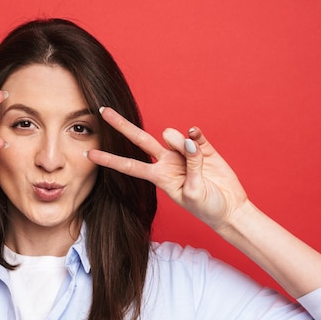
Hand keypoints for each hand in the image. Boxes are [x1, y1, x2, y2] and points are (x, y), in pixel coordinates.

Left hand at [87, 107, 247, 230]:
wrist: (230, 209)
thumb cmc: (208, 208)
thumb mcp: (194, 192)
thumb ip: (190, 166)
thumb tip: (188, 140)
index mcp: (160, 177)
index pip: (129, 166)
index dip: (109, 160)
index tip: (89, 154)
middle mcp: (168, 162)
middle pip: (140, 140)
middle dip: (122, 125)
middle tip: (103, 110)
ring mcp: (184, 154)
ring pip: (173, 137)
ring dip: (178, 141)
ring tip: (192, 151)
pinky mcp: (203, 148)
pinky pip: (195, 135)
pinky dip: (196, 135)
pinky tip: (196, 136)